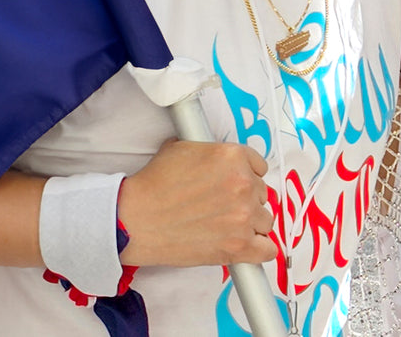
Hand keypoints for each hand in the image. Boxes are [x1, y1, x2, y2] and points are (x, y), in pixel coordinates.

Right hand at [118, 139, 273, 266]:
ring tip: (226, 228)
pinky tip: (248, 247)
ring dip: (251, 224)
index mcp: (233, 157)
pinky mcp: (238, 245)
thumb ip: (209, 150)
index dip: (246, 178)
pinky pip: (267, 250)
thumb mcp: (181, 149)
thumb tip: (215, 157)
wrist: (134, 220)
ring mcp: (243, 215)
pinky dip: (260, 250)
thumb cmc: (152, 186)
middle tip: (221, 209)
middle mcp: (243, 183)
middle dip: (245, 201)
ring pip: (265, 220)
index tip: (235, 187)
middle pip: (262, 194)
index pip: (259, 168)